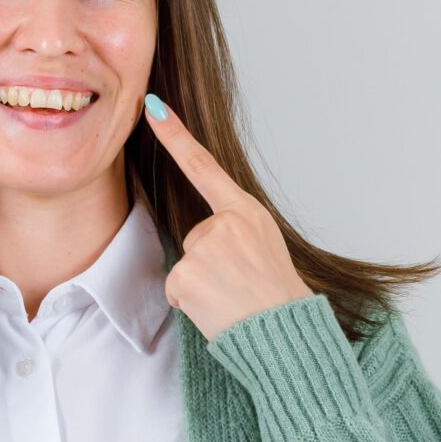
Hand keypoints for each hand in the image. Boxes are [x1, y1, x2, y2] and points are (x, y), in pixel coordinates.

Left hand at [142, 96, 312, 339]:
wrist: (286, 335)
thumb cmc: (277, 298)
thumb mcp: (264, 248)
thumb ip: (234, 232)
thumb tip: (206, 241)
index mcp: (247, 212)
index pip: (204, 166)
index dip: (176, 135)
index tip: (153, 107)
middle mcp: (226, 223)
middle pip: (194, 238)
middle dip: (207, 265)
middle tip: (239, 286)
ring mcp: (205, 247)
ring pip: (184, 265)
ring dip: (200, 286)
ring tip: (231, 298)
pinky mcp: (188, 274)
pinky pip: (175, 289)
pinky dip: (190, 303)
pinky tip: (216, 309)